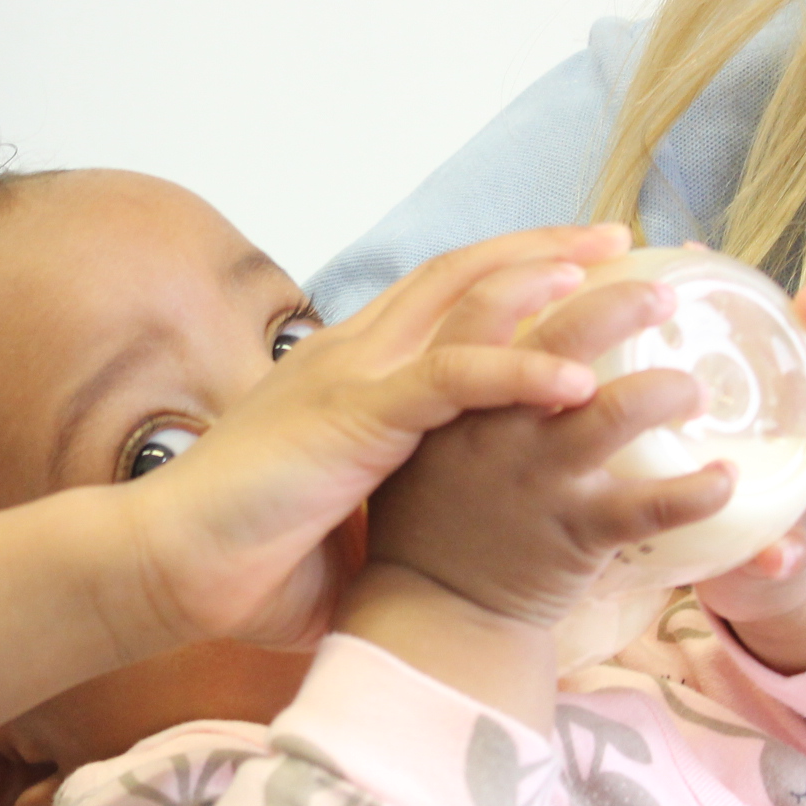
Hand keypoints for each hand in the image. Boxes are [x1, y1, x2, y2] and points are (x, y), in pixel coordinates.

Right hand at [119, 224, 632, 651]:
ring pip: (473, 307)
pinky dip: (516, 374)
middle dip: (550, 251)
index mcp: (349, 370)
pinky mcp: (351, 419)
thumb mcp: (338, 511)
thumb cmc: (243, 555)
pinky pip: (451, 382)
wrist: (169, 566)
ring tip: (636, 289)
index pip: (442, 296)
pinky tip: (575, 381)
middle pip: (468, 275)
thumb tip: (435, 535)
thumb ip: (389, 498)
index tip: (578, 265)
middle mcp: (354, 355)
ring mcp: (353, 378)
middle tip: (623, 240)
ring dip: (560, 290)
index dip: (511, 272)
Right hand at [362, 274, 736, 632]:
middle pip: (561, 339)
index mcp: (451, 394)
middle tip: (665, 294)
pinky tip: (727, 478)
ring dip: (670, 388)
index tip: (587, 251)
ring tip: (695, 388)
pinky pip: (653, 504)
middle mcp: (492, 425)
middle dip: (622, 305)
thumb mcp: (424, 438)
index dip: (537, 267)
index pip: (485, 306)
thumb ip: (461, 385)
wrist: (434, 612)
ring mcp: (538, 477)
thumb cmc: (434, 516)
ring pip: (619, 410)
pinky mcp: (577, 532)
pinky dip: (700, 488)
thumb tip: (510, 328)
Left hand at [692, 284, 805, 672]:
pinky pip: (780, 558)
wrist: (751, 559)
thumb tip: (679, 255)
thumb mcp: (717, 407)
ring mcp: (799, 504)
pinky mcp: (775, 556)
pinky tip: (777, 556)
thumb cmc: (719, 463)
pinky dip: (779, 557)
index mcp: (790, 409)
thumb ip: (704, 349)